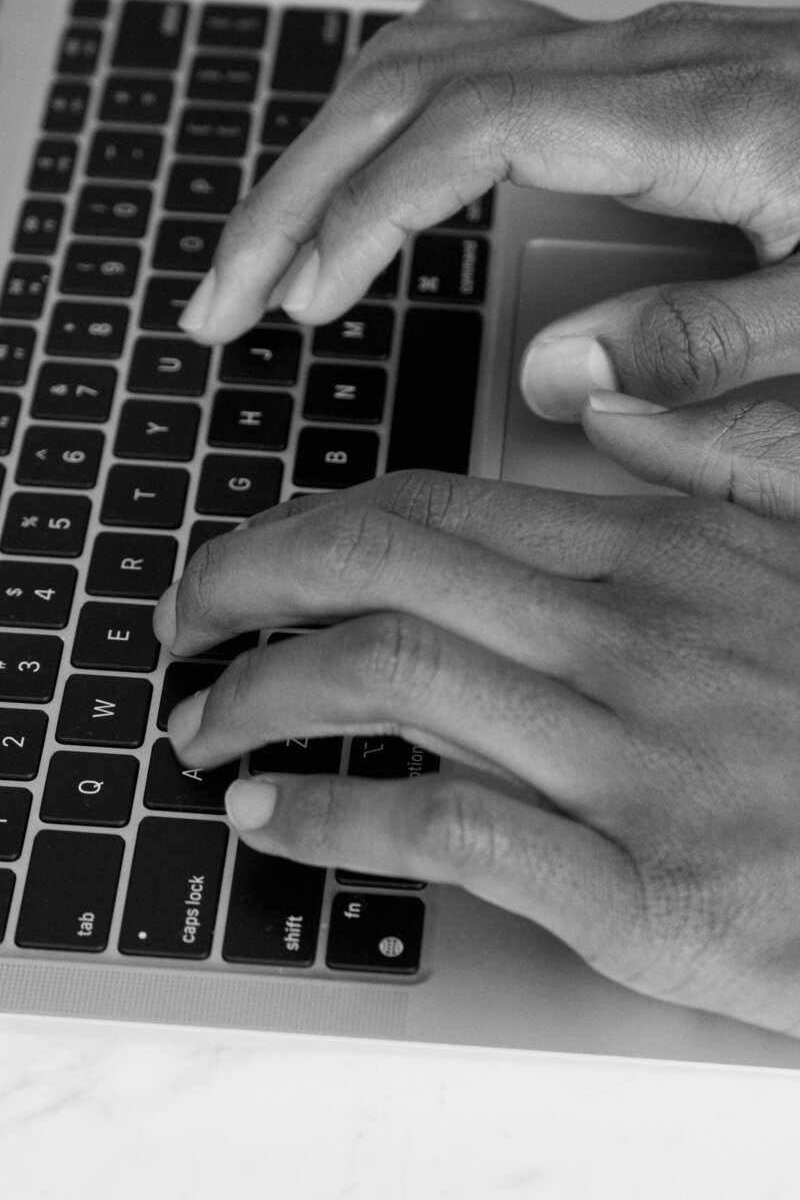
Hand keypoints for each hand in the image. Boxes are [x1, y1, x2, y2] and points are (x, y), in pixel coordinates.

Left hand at [154, 408, 799, 1037]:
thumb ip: (714, 466)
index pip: (434, 507)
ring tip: (203, 728)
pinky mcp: (637, 889)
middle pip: (384, 570)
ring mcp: (628, 761)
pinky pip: (447, 829)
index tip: (250, 556)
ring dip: (263, 697)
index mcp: (660, 557)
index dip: (309, 525)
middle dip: (247, 585)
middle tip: (181, 620)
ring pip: (392, 681)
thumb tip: (606, 411)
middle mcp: (628, 640)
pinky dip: (332, 819)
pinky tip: (273, 820)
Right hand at [177, 0, 799, 425]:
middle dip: (296, 187)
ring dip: (326, 147)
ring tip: (268, 250)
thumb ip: (717, 345)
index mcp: (691, 113)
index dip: (363, 212)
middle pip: (410, 77)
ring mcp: (634, 53)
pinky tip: (370, 180)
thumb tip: (564, 375)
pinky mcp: (633, 70)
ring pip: (427, 50)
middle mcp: (645, 60)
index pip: (467, 128)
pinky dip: (391, 120)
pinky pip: (472, 55)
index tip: (302, 304)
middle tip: (224, 295)